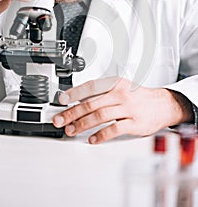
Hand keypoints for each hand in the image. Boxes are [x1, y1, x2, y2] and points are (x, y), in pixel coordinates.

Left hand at [53, 77, 192, 143]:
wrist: (162, 104)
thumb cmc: (138, 96)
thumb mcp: (120, 87)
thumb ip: (101, 93)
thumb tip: (78, 100)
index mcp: (115, 83)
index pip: (90, 87)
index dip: (74, 93)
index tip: (61, 100)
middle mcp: (120, 94)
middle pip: (91, 103)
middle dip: (72, 113)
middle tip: (60, 120)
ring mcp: (127, 108)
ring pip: (100, 116)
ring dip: (82, 124)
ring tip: (71, 130)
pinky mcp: (134, 123)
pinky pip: (114, 129)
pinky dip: (101, 135)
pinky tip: (92, 139)